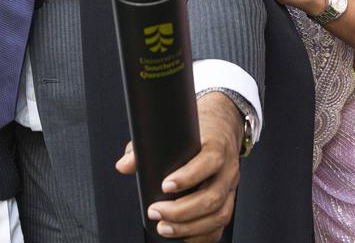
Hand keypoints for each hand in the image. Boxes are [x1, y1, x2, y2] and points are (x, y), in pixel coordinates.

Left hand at [114, 92, 243, 242]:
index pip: (209, 162)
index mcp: (217, 146)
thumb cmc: (198, 128)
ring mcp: (231, 187)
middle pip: (213, 196)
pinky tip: (184, 235)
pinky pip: (221, 224)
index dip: (188, 176)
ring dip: (190, 227)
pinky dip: (203, 235)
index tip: (164, 185)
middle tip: (155, 212)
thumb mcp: (175, 129)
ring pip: (220, 214)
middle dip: (182, 211)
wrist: (225, 123)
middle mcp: (228, 169)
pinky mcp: (229, 200)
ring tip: (164, 227)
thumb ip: (146, 148)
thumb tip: (123, 166)